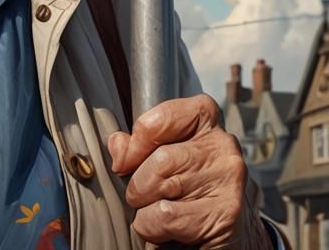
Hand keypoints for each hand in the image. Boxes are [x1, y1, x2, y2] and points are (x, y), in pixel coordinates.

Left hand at [107, 94, 269, 248]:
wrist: (234, 234)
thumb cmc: (191, 187)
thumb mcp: (165, 157)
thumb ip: (137, 145)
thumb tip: (119, 146)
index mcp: (204, 119)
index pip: (158, 119)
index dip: (136, 143)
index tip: (127, 162)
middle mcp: (222, 144)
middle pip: (159, 159)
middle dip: (140, 184)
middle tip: (143, 197)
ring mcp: (228, 179)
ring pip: (161, 187)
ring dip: (145, 207)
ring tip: (156, 212)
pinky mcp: (226, 214)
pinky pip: (166, 216)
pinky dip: (152, 227)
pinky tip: (164, 230)